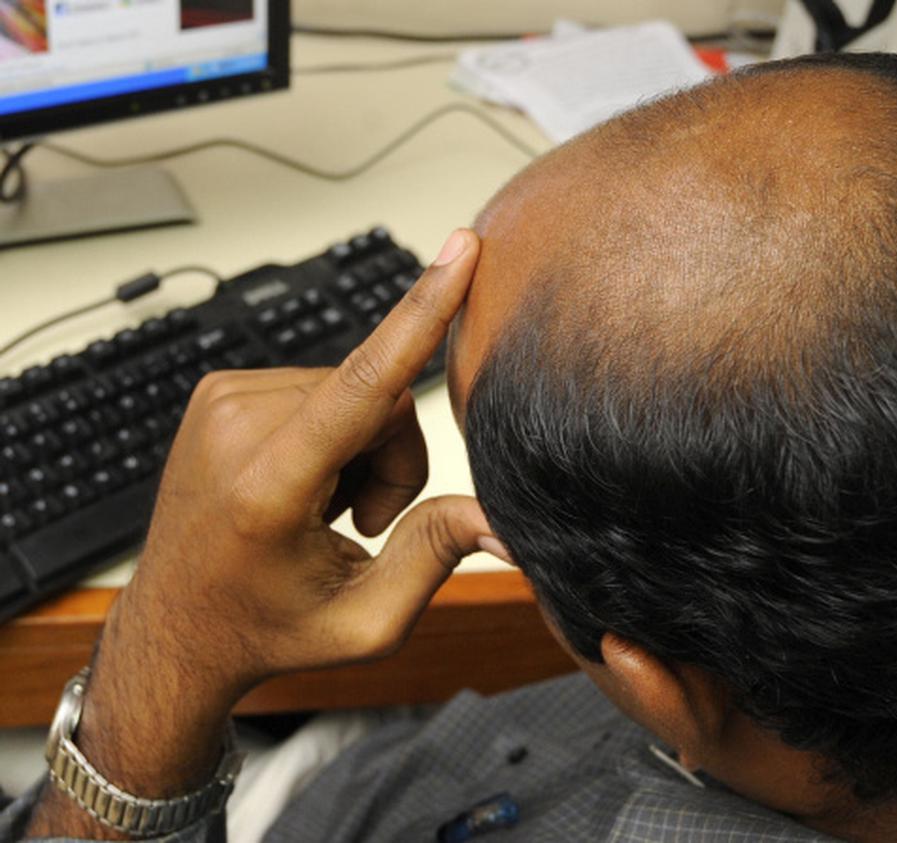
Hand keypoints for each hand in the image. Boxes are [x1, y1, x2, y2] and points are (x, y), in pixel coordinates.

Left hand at [130, 228, 490, 691]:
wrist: (180, 624)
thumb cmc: (268, 625)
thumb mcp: (367, 622)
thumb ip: (436, 558)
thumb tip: (500, 520)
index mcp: (268, 487)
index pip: (364, 383)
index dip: (422, 313)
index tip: (459, 249)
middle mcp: (235, 430)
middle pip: (380, 398)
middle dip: (395, 457)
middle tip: (363, 519)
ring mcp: (220, 401)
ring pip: (356, 387)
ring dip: (363, 447)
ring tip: (326, 507)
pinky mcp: (221, 389)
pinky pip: (322, 384)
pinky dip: (333, 431)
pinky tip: (304, 482)